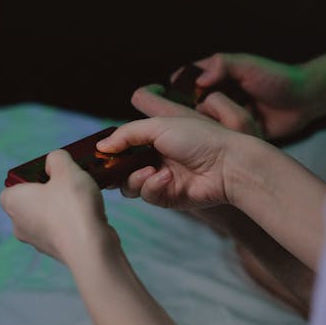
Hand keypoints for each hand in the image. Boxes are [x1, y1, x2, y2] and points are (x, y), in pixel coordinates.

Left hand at [0, 150, 116, 266]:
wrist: (89, 246)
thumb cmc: (72, 205)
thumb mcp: (67, 169)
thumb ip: (57, 158)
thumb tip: (54, 162)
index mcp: (12, 201)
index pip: (15, 184)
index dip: (35, 176)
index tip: (56, 174)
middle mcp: (17, 223)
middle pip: (33, 200)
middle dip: (52, 192)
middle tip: (72, 184)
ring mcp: (35, 240)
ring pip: (48, 216)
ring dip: (64, 208)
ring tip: (85, 201)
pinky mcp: (54, 251)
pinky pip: (61, 230)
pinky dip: (73, 223)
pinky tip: (89, 217)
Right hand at [97, 116, 246, 209]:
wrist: (228, 164)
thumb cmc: (199, 138)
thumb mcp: (160, 126)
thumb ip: (128, 134)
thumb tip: (101, 147)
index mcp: (155, 139)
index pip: (123, 147)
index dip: (109, 152)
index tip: (98, 155)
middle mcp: (156, 159)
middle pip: (121, 170)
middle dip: (115, 170)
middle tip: (111, 169)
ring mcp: (162, 180)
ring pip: (129, 186)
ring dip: (135, 178)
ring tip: (150, 170)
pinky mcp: (169, 198)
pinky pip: (147, 195)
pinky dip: (152, 186)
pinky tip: (166, 178)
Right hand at [182, 53, 310, 138]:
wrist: (304, 101)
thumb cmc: (277, 78)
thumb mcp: (248, 65)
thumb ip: (222, 66)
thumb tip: (199, 81)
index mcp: (220, 75)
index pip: (190, 79)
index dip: (177, 87)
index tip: (166, 96)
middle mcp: (222, 95)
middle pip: (195, 103)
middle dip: (188, 112)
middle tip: (180, 121)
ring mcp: (231, 114)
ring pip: (208, 122)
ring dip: (205, 127)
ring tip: (196, 133)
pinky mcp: (240, 131)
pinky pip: (225, 135)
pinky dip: (221, 138)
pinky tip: (215, 142)